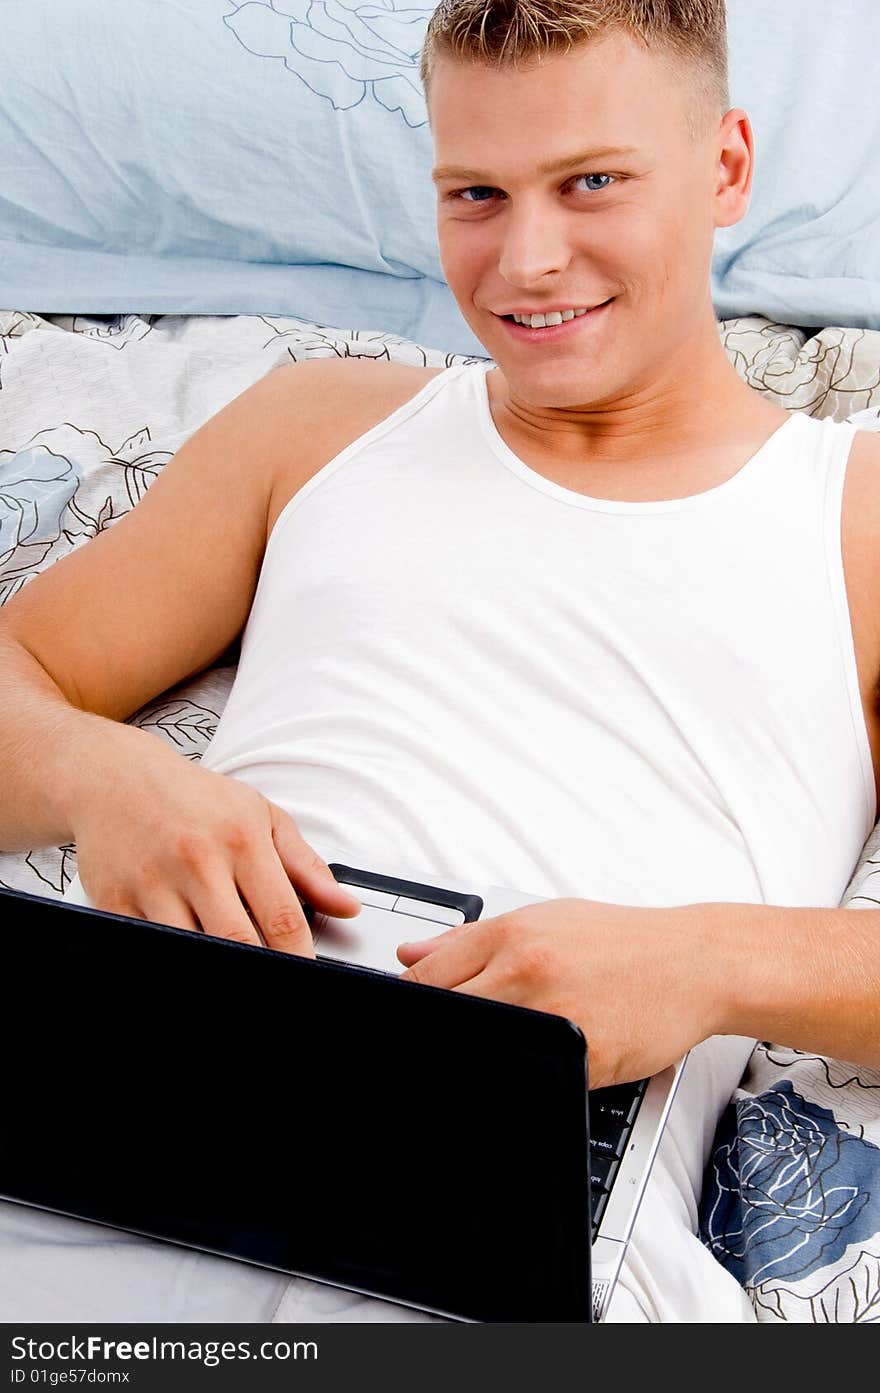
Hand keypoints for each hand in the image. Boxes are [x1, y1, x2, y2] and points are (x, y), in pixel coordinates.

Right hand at [72, 728, 359, 955]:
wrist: (115, 778)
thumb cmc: (195, 799)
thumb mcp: (260, 816)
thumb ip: (306, 866)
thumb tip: (347, 906)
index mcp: (241, 839)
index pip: (282, 917)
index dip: (298, 958)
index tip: (306, 974)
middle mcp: (197, 860)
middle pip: (237, 942)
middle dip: (260, 971)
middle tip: (272, 979)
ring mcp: (152, 881)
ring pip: (192, 949)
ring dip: (213, 962)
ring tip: (229, 960)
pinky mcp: (114, 899)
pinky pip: (147, 945)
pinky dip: (169, 952)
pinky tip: (189, 949)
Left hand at [396, 897, 721, 1087]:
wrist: (695, 962)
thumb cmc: (622, 941)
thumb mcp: (545, 919)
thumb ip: (471, 939)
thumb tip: (411, 956)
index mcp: (512, 935)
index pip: (428, 980)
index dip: (409, 1007)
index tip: (409, 1021)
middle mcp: (528, 972)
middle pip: (446, 1017)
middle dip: (437, 1036)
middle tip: (444, 1045)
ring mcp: (556, 1017)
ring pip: (484, 1052)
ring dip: (478, 1058)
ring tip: (494, 1054)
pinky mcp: (586, 1060)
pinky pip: (534, 1079)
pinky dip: (524, 1079)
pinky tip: (531, 1071)